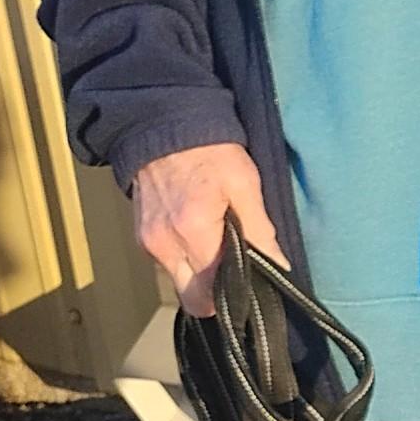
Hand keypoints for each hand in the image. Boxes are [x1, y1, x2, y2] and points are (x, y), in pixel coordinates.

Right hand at [132, 142, 285, 316]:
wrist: (163, 119)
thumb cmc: (209, 147)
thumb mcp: (244, 183)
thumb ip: (260, 232)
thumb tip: (279, 268)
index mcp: (193, 233)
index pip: (214, 296)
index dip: (234, 298)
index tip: (248, 288)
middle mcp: (165, 245)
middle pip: (193, 301)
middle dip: (214, 296)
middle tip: (233, 274)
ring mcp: (148, 242)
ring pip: (179, 283)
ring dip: (198, 275)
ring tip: (214, 244)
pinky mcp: (140, 236)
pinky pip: (166, 264)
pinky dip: (184, 258)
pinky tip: (195, 233)